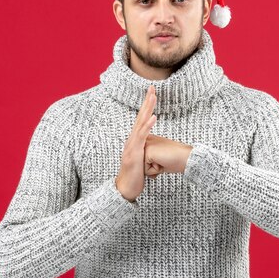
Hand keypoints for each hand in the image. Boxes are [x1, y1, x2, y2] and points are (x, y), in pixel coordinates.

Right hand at [115, 85, 156, 201]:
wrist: (125, 189)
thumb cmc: (135, 176)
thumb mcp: (142, 160)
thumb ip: (145, 150)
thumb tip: (149, 145)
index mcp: (134, 141)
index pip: (141, 119)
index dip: (146, 106)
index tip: (152, 93)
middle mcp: (131, 140)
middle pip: (140, 117)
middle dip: (146, 102)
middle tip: (152, 88)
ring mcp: (131, 146)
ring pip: (140, 123)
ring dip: (147, 109)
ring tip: (153, 97)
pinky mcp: (134, 153)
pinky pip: (142, 137)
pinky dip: (148, 126)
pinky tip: (154, 117)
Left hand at [144, 134, 193, 177]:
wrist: (185, 157)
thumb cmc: (175, 158)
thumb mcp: (158, 158)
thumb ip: (148, 160)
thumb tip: (140, 168)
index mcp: (147, 140)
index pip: (141, 160)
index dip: (153, 164)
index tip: (163, 158)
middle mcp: (145, 140)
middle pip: (140, 163)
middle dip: (152, 167)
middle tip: (163, 160)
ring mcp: (145, 145)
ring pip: (142, 167)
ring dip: (153, 169)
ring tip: (162, 161)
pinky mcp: (147, 151)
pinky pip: (146, 170)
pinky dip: (155, 170)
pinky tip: (162, 162)